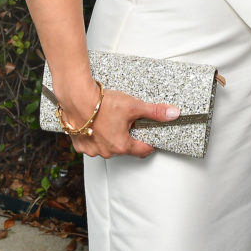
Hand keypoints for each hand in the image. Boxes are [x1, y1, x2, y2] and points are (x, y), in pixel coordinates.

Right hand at [64, 87, 179, 158]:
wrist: (77, 98)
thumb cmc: (102, 103)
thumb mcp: (134, 106)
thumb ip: (155, 112)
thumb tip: (173, 114)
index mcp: (121, 146)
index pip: (142, 150)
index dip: (149, 143)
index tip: (150, 137)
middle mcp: (106, 152)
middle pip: (124, 148)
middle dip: (129, 137)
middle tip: (129, 122)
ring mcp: (91, 150)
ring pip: (107, 147)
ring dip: (112, 137)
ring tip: (111, 121)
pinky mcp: (79, 145)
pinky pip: (92, 144)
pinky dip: (96, 137)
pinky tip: (97, 124)